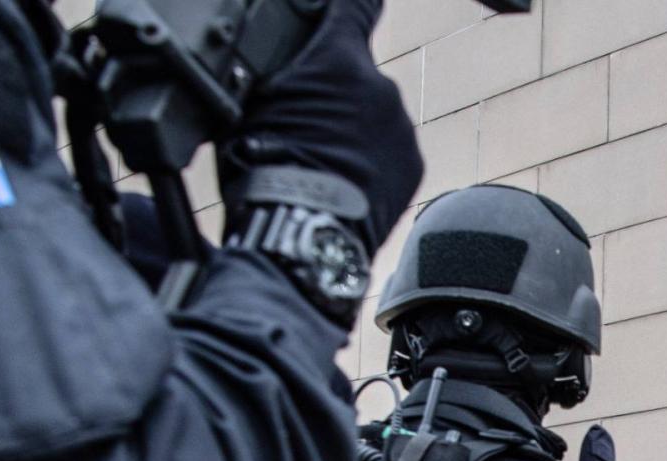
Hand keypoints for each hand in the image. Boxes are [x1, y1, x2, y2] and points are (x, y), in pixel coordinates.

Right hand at [222, 0, 422, 249]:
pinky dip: (370, 160)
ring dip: (353, 128)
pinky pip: (389, 149)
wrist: (304, 231)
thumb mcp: (253, 97)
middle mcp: (380, 86)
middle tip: (301, 124)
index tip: (339, 12)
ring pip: (374, 115)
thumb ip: (286, 65)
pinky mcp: (413, 164)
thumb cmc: (267, 166)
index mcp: (339, 60)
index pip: (356, 6)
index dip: (344, 9)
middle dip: (335, 90)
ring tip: (320, 161)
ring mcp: (401, 127)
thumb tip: (292, 57)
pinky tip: (342, 180)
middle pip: (357, 73)